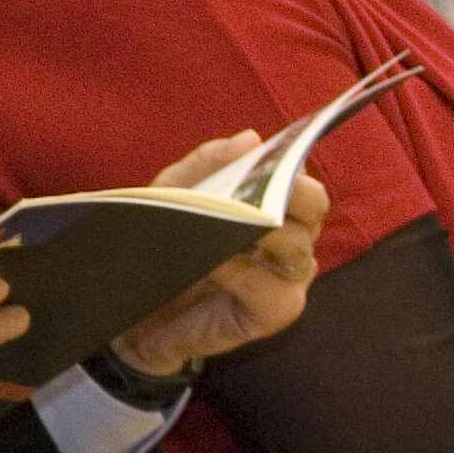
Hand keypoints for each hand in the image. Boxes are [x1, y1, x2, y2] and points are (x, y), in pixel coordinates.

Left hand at [111, 133, 326, 378]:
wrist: (140, 314)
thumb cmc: (166, 249)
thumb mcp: (175, 197)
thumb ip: (208, 166)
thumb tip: (251, 138)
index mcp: (278, 212)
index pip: (303, 182)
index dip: (290, 165)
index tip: (265, 152)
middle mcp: (293, 244)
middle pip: (313, 208)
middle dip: (284, 192)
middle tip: (251, 186)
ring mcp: (288, 281)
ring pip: (295, 246)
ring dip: (256, 229)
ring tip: (219, 222)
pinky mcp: (274, 314)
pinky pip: (268, 287)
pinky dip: (239, 270)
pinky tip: (211, 262)